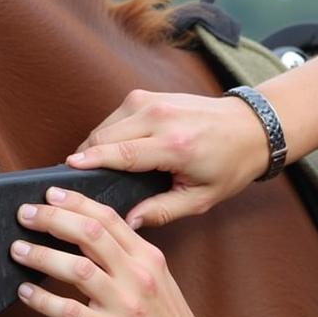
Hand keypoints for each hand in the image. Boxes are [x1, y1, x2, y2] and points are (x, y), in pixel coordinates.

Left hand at [10, 186, 230, 316]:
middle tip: (26, 213)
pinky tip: (26, 292)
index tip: (52, 194)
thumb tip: (94, 240)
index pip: (108, 218)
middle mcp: (137, 277)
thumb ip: (131, 260)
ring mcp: (124, 307)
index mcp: (149, 259)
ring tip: (18, 249)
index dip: (76, 202)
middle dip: (52, 218)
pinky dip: (42, 300)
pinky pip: (68, 312)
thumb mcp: (161, 283)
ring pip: (76, 268)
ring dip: (41, 255)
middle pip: (89, 233)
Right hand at [66, 89, 270, 227]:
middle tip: (78, 184)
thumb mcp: (201, 199)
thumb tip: (128, 221)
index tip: (67, 172)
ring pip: (106, 124)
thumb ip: (162, 211)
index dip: (91, 162)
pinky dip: (108, 134)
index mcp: (175, 145)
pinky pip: (115, 116)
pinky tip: (112, 152)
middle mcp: (161, 117)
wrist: (250, 127)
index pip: (120, 153)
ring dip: (96, 146)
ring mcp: (153, 101)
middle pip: (104, 137)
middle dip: (87, 158)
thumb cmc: (229, 165)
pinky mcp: (148, 95)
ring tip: (96, 171)